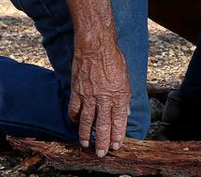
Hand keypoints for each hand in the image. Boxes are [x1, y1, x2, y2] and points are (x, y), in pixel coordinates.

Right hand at [69, 39, 130, 156]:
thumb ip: (125, 97)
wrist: (95, 46)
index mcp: (119, 95)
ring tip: (85, 144)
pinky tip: (76, 123)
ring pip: (87, 121)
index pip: (119, 121)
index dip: (118, 135)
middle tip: (102, 153)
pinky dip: (75, 118)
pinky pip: (74, 110)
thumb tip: (126, 112)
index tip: (117, 145)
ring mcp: (89, 96)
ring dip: (86, 135)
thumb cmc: (113, 59)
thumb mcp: (126, 78)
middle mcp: (104, 98)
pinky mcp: (77, 92)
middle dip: (103, 141)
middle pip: (103, 125)